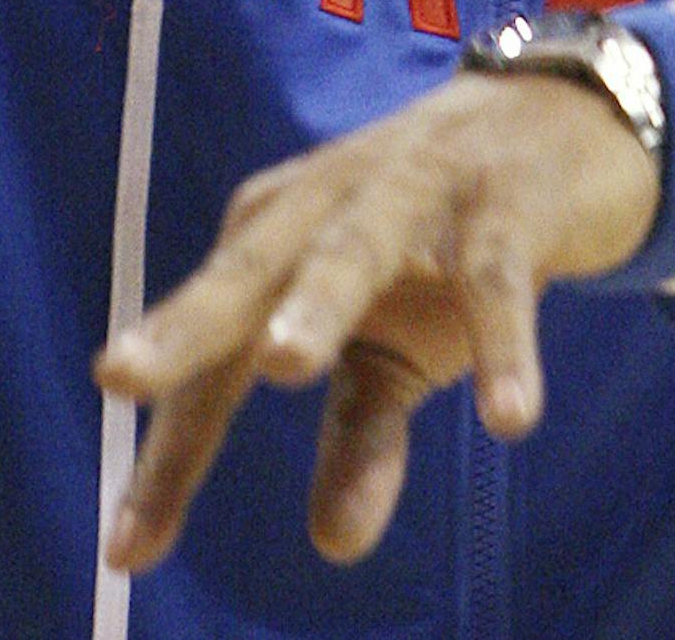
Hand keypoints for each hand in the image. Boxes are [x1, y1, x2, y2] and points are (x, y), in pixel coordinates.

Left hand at [95, 72, 658, 573]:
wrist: (553, 123)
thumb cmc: (441, 243)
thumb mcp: (395, 347)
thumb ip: (359, 438)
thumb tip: (331, 544)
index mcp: (279, 236)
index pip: (215, 355)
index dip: (172, 450)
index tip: (127, 551)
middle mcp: (328, 202)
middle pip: (251, 269)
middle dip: (187, 323)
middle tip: (120, 377)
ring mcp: (414, 190)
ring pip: (356, 246)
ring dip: (317, 298)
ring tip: (283, 364)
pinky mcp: (504, 200)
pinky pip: (494, 274)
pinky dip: (501, 339)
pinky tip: (510, 416)